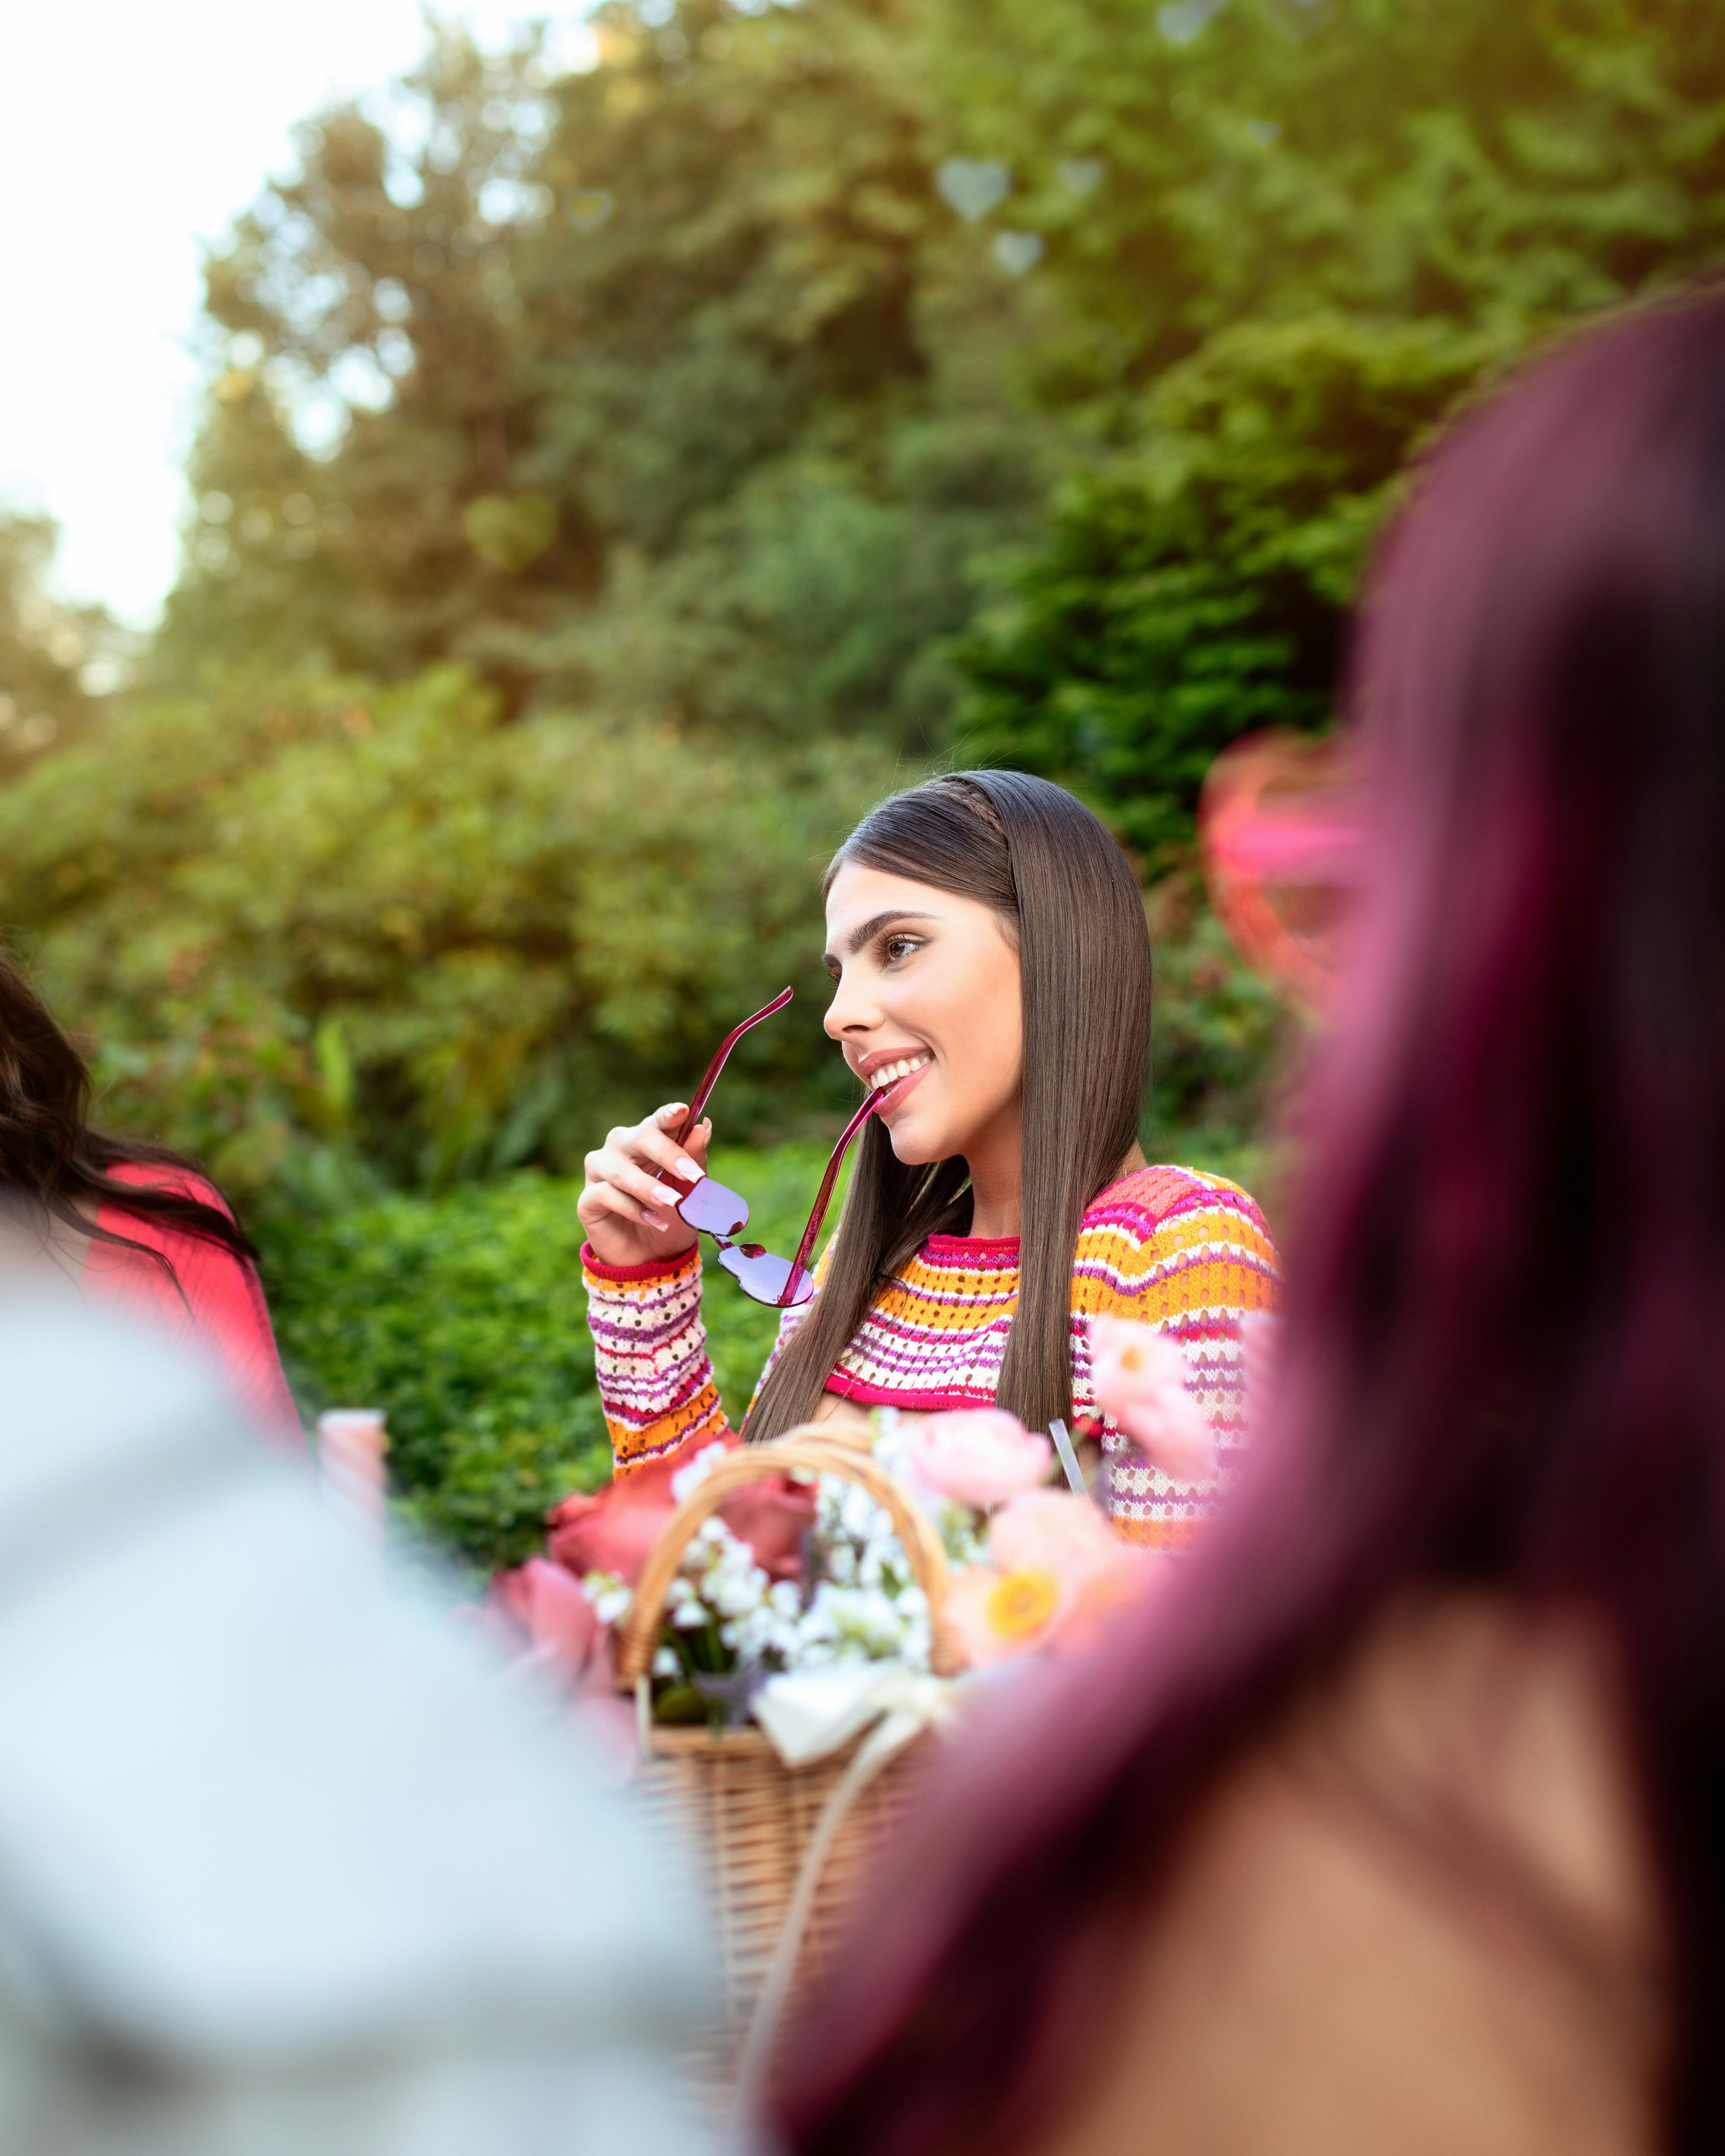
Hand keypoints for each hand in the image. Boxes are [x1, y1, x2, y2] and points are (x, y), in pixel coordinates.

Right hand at [577, 1103, 712, 1270]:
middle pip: (640, 1137)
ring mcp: (599, 1172)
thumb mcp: (691, 1193)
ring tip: (673, 1204)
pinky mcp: (587, 1200)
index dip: (668, 1115)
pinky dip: (633, 1209)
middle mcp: (620, 1149)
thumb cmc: (672, 1218)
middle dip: (668, 1154)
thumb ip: (695, 1159)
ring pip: (621, 1170)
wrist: (652, 1259)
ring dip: (650, 1188)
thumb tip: (704, 1126)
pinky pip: (606, 1195)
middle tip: (693, 1175)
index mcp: (647, 1140)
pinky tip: (653, 1221)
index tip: (683, 1111)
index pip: (658, 1121)